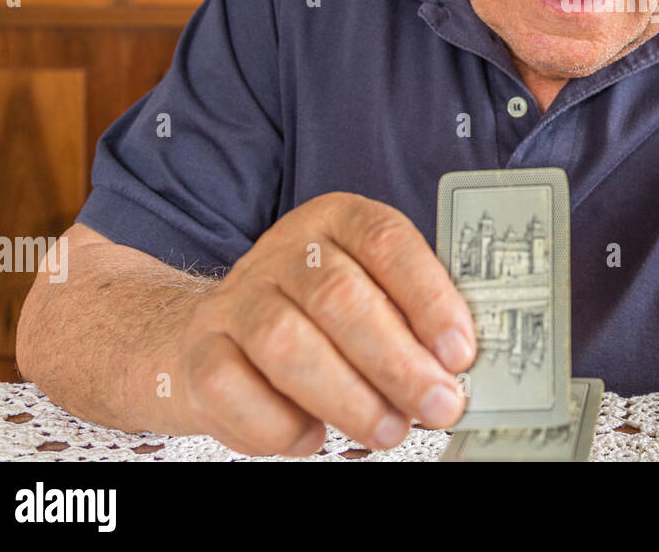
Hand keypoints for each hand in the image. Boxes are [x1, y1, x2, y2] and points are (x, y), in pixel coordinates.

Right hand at [175, 191, 475, 455]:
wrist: (218, 334)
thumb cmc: (319, 317)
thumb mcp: (371, 293)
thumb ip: (412, 317)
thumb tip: (457, 366)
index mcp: (338, 221)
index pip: (386, 241)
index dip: (429, 297)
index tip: (459, 352)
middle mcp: (283, 251)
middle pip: (339, 297)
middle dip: (397, 361)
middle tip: (438, 404)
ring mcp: (236, 300)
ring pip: (287, 344)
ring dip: (348, 398)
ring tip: (389, 430)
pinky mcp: (199, 354)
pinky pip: (234, 391)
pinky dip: (280, 426)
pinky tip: (313, 436)